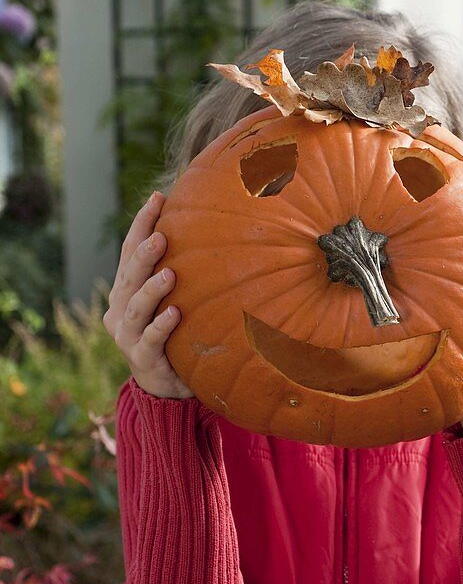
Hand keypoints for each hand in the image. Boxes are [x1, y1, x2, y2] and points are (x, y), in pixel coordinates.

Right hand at [102, 192, 192, 399]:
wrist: (167, 386)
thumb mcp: (177, 299)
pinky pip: (150, 340)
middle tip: (162, 235)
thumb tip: (220, 228)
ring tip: (170, 274)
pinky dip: (161, 325)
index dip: (142, 225)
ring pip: (135, 307)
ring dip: (151, 289)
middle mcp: (121, 309)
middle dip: (143, 253)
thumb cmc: (176, 334)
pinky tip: (175, 313)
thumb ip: (185, 271)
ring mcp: (127, 336)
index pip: (130, 251)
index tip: (158, 198)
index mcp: (126, 291)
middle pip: (129, 275)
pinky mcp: (142, 359)